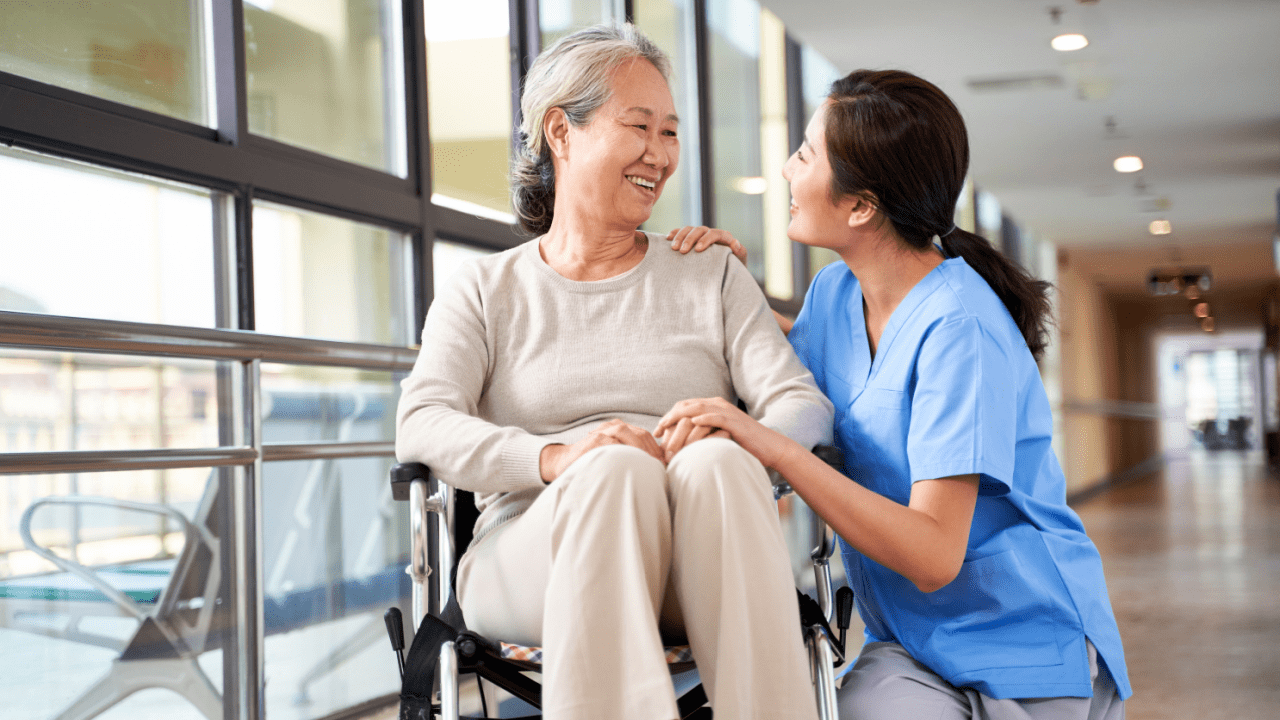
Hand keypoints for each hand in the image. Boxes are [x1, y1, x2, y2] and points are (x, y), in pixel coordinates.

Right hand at [540, 419, 663, 481]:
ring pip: (628, 434)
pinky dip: (623, 452)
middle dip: (653, 450)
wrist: (564, 462)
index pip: (646, 435)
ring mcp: (603, 432)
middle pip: (640, 434)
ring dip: (641, 450)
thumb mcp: (615, 456)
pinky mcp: (594, 441)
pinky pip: (612, 444)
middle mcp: (613, 427)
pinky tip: (631, 464)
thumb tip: (658, 468)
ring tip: (650, 465)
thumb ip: (632, 456)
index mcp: (621, 429)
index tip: (666, 464)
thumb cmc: (593, 462)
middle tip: (661, 467)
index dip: (657, 449)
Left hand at [656, 397, 798, 468]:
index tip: (656, 432)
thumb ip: (702, 436)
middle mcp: (717, 405)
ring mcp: (726, 412)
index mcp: (712, 407)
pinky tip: (693, 424)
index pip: (684, 407)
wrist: (768, 447)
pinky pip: (716, 417)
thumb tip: (681, 446)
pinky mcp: (735, 421)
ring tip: (666, 427)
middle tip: (656, 431)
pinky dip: (704, 418)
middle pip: (686, 405)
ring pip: (697, 409)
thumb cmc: (742, 446)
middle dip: (669, 417)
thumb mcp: (717, 438)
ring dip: (680, 418)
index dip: (668, 417)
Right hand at [667, 226, 747, 264]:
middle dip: (690, 239)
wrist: (724, 274)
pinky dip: (674, 233)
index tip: (697, 250)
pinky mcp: (690, 238)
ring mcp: (700, 235)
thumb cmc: (732, 269)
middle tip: (682, 251)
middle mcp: (711, 233)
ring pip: (689, 229)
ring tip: (673, 248)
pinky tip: (667, 239)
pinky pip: (681, 231)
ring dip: (680, 237)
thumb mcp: (739, 262)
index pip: (716, 233)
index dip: (706, 240)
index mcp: (724, 237)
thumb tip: (735, 243)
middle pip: (700, 230)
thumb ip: (740, 252)